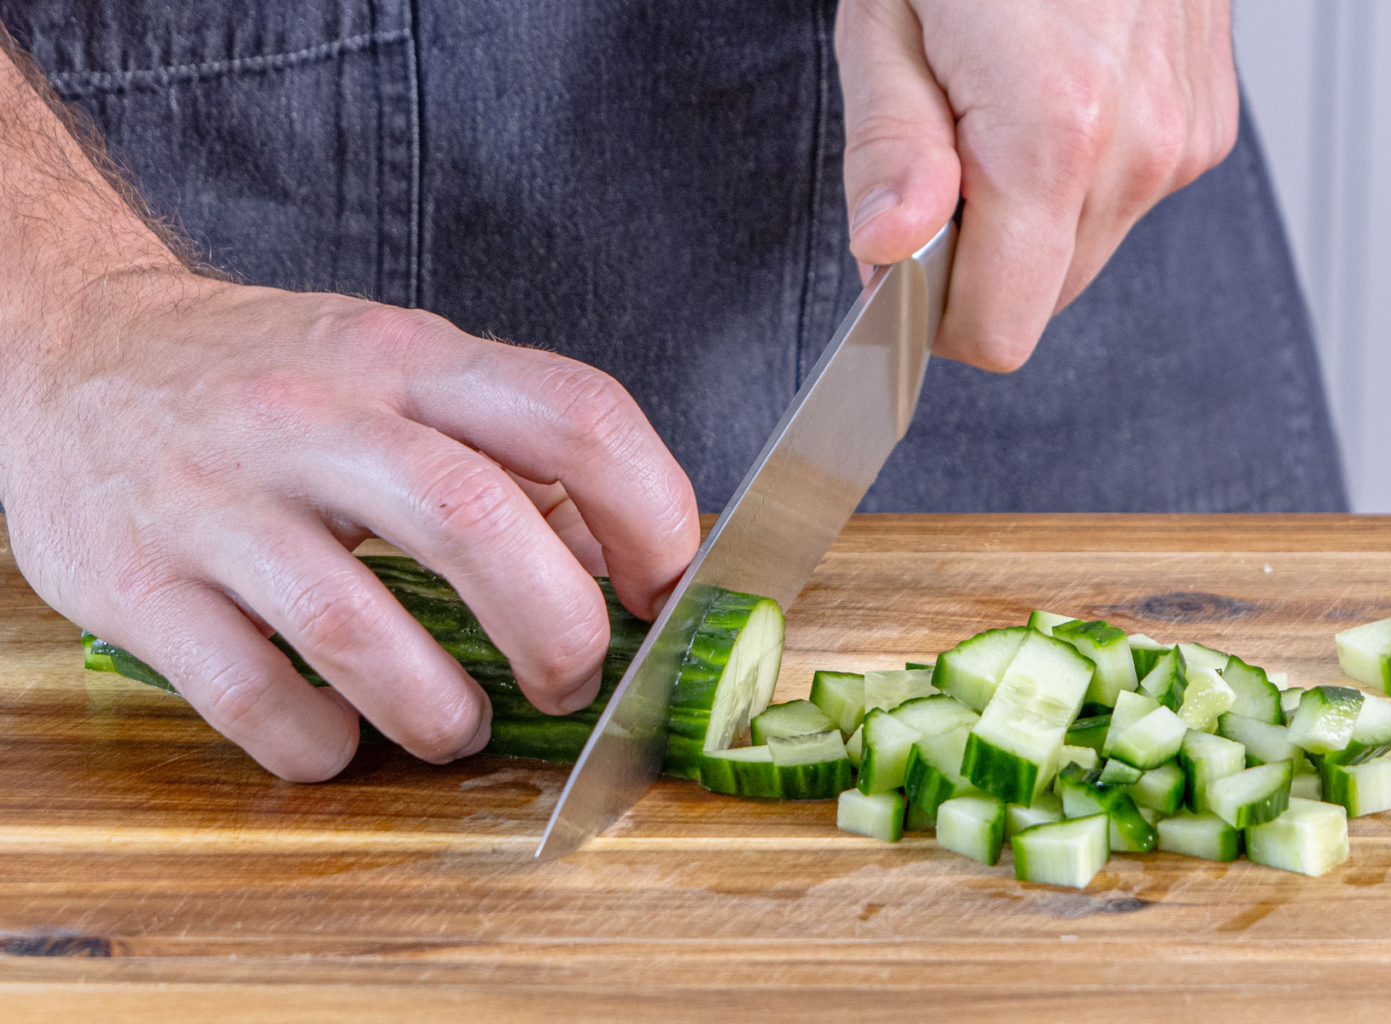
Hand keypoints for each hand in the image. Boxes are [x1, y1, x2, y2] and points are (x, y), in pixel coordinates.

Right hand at [1, 272, 698, 780]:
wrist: (69, 347)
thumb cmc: (264, 378)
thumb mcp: (397, 369)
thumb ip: (506, 449)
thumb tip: (614, 555)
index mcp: (411, 358)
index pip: (577, 414)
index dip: (652, 514)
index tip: (663, 588)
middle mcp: (320, 417)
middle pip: (479, 522)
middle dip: (556, 631)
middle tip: (569, 680)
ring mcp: (221, 495)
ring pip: (355, 622)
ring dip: (438, 709)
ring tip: (459, 724)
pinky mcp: (140, 578)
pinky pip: (248, 689)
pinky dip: (317, 741)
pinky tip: (340, 738)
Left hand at [836, 0, 1238, 370]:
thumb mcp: (890, 22)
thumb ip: (890, 150)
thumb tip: (889, 253)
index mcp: (1053, 132)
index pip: (998, 329)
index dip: (935, 315)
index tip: (906, 261)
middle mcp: (1137, 148)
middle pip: (1040, 300)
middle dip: (980, 259)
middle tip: (949, 155)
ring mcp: (1183, 139)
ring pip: (1081, 257)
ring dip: (1028, 219)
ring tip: (1003, 110)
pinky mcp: (1205, 127)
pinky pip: (1122, 203)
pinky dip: (1077, 179)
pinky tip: (1056, 98)